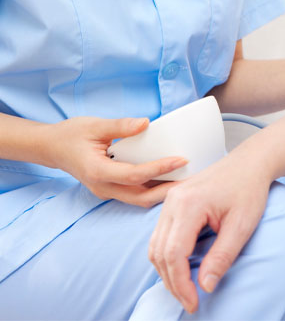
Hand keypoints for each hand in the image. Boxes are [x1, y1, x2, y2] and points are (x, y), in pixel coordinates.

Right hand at [43, 117, 186, 206]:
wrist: (52, 148)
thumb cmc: (71, 135)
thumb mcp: (94, 125)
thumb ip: (121, 126)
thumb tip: (146, 123)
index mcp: (98, 172)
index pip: (135, 175)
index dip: (159, 169)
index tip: (181, 160)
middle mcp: (103, 187)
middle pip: (142, 197)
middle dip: (168, 190)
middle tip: (193, 179)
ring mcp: (107, 192)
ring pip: (140, 200)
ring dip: (163, 193)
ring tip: (186, 181)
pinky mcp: (112, 190)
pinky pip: (136, 195)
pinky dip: (154, 190)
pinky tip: (170, 180)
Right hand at [148, 155, 269, 312]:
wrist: (250, 163)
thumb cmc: (249, 189)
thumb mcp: (242, 225)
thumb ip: (222, 256)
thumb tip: (205, 286)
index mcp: (188, 204)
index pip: (174, 254)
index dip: (181, 284)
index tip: (194, 303)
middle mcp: (172, 201)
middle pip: (159, 253)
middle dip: (172, 282)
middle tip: (190, 302)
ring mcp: (169, 200)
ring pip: (155, 246)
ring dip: (167, 271)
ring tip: (186, 290)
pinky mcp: (172, 202)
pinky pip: (160, 235)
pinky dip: (167, 256)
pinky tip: (183, 269)